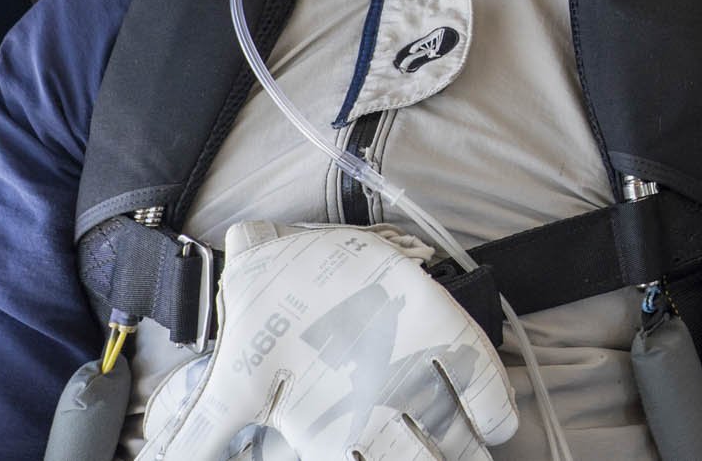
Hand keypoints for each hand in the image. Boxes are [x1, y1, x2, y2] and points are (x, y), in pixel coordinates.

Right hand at [138, 220, 516, 460]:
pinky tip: (500, 425)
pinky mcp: (436, 331)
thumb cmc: (259, 331)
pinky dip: (493, 401)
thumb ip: (201, 446)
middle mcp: (376, 413)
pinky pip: (475, 370)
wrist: (275, 261)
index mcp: (329, 435)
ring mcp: (410, 373)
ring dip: (470, 452)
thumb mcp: (228, 395)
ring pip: (454, 429)